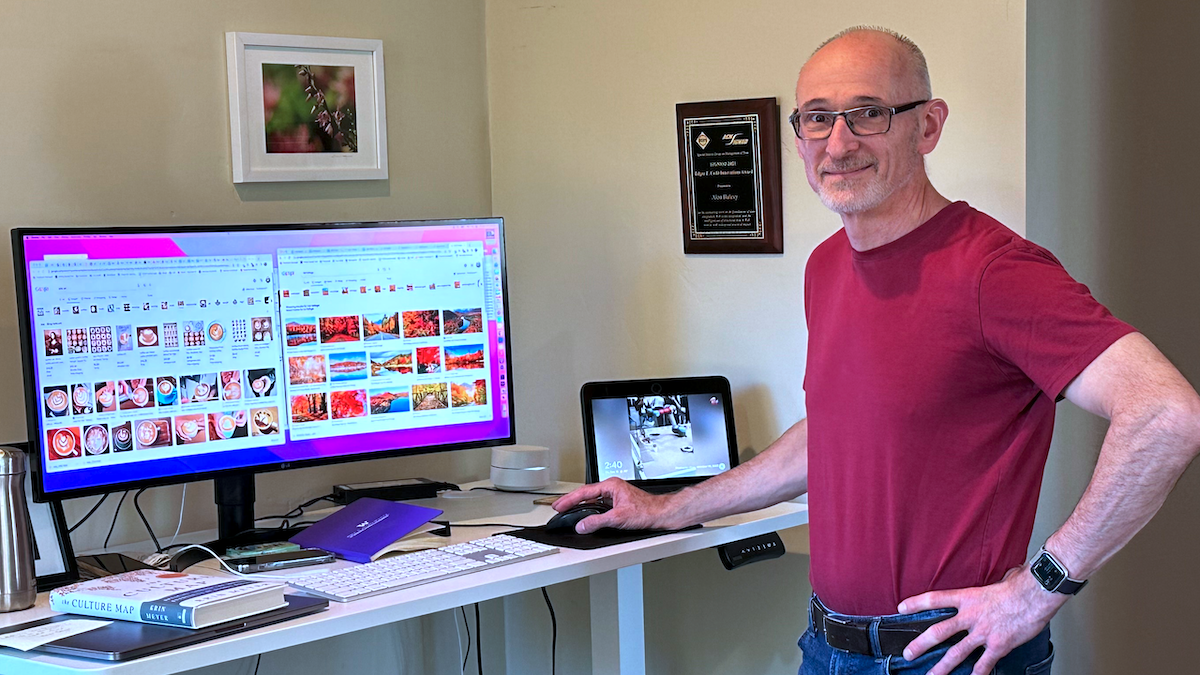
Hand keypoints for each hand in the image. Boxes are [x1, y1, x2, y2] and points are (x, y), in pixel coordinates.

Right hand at [552, 477, 678, 532]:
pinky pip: (599, 506)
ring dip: (580, 506)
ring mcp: (614, 496)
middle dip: (571, 501)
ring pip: (592, 500)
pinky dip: (589, 511)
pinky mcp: (617, 504)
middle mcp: (612, 489)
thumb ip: (598, 522)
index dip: (569, 499)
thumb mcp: (618, 518)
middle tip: (558, 508)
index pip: (584, 492)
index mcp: (611, 486)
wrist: (662, 514)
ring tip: (567, 511)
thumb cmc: (647, 511)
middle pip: (586, 494)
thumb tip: (582, 526)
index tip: (559, 505)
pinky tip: (585, 516)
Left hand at [897, 565, 1067, 674]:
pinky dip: (977, 674)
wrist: (1036, 595)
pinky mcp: (998, 645)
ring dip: (941, 667)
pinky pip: (984, 664)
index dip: (916, 603)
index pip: (935, 599)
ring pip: (956, 653)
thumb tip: (998, 578)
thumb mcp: (996, 580)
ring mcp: (983, 633)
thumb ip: (989, 587)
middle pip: (939, 632)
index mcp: (968, 597)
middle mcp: (971, 616)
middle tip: (907, 654)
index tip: (901, 608)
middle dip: (920, 644)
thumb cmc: (1020, 584)